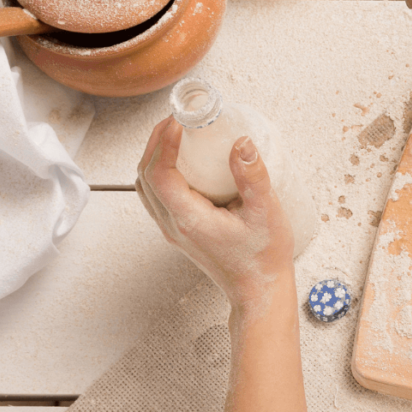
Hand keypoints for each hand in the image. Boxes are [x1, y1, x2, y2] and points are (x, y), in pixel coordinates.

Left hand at [135, 117, 293, 307]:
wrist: (258, 291)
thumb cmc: (262, 259)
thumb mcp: (266, 213)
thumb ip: (253, 176)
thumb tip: (241, 143)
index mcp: (188, 220)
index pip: (159, 174)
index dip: (163, 143)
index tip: (179, 121)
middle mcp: (173, 225)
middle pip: (145, 176)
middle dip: (155, 142)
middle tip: (175, 120)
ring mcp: (173, 230)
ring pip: (146, 186)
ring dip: (155, 157)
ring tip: (175, 136)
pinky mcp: (179, 231)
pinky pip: (158, 196)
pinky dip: (161, 172)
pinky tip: (183, 163)